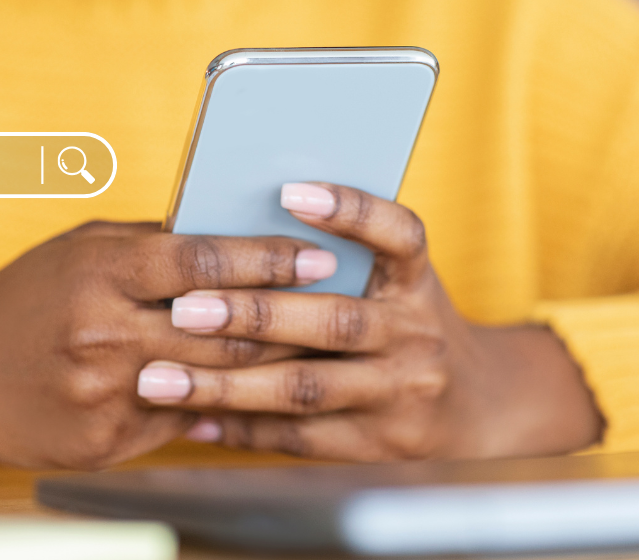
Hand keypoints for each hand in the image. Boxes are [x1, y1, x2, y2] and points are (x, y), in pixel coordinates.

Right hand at [0, 221, 337, 468]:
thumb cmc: (24, 298)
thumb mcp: (80, 249)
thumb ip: (151, 245)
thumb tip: (230, 239)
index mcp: (101, 271)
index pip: (204, 259)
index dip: (269, 258)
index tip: (318, 256)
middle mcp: (104, 332)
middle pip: (224, 329)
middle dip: (291, 318)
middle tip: (342, 307)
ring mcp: (106, 393)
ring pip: (214, 380)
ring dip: (271, 366)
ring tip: (316, 350)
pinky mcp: (106, 441)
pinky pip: (183, 420)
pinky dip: (222, 406)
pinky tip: (257, 395)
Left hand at [137, 183, 604, 460]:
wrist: (480, 405)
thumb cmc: (404, 322)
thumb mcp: (392, 281)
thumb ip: (336, 259)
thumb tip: (229, 232)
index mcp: (416, 279)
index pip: (398, 234)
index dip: (349, 210)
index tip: (289, 192)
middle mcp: (416, 334)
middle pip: (334, 321)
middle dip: (252, 314)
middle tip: (183, 309)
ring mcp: (402, 394)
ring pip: (305, 388)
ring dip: (225, 384)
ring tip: (158, 380)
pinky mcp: (381, 446)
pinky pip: (301, 438)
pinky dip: (241, 428)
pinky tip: (191, 418)